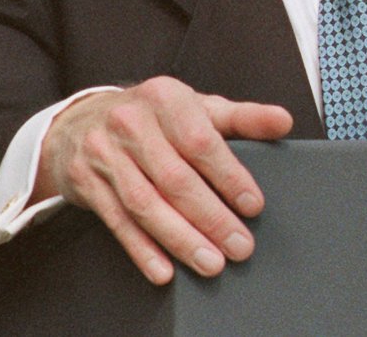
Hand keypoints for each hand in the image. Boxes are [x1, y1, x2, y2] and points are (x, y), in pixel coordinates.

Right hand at [33, 76, 292, 283]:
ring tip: (212, 263)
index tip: (253, 204)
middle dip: (211, 217)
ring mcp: (104, 152)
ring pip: (146, 204)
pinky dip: (142, 249)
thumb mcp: (196, 107)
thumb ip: (241, 117)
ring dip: (181, 239)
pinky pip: (117, 221)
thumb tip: (283, 121)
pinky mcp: (85, 181)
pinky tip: (165, 270)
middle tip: (240, 246)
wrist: (82, 121)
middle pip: (174, 178)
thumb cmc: (154, 116)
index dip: (228, 175)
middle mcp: (131, 122)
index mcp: (164, 96)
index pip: (200, 140)